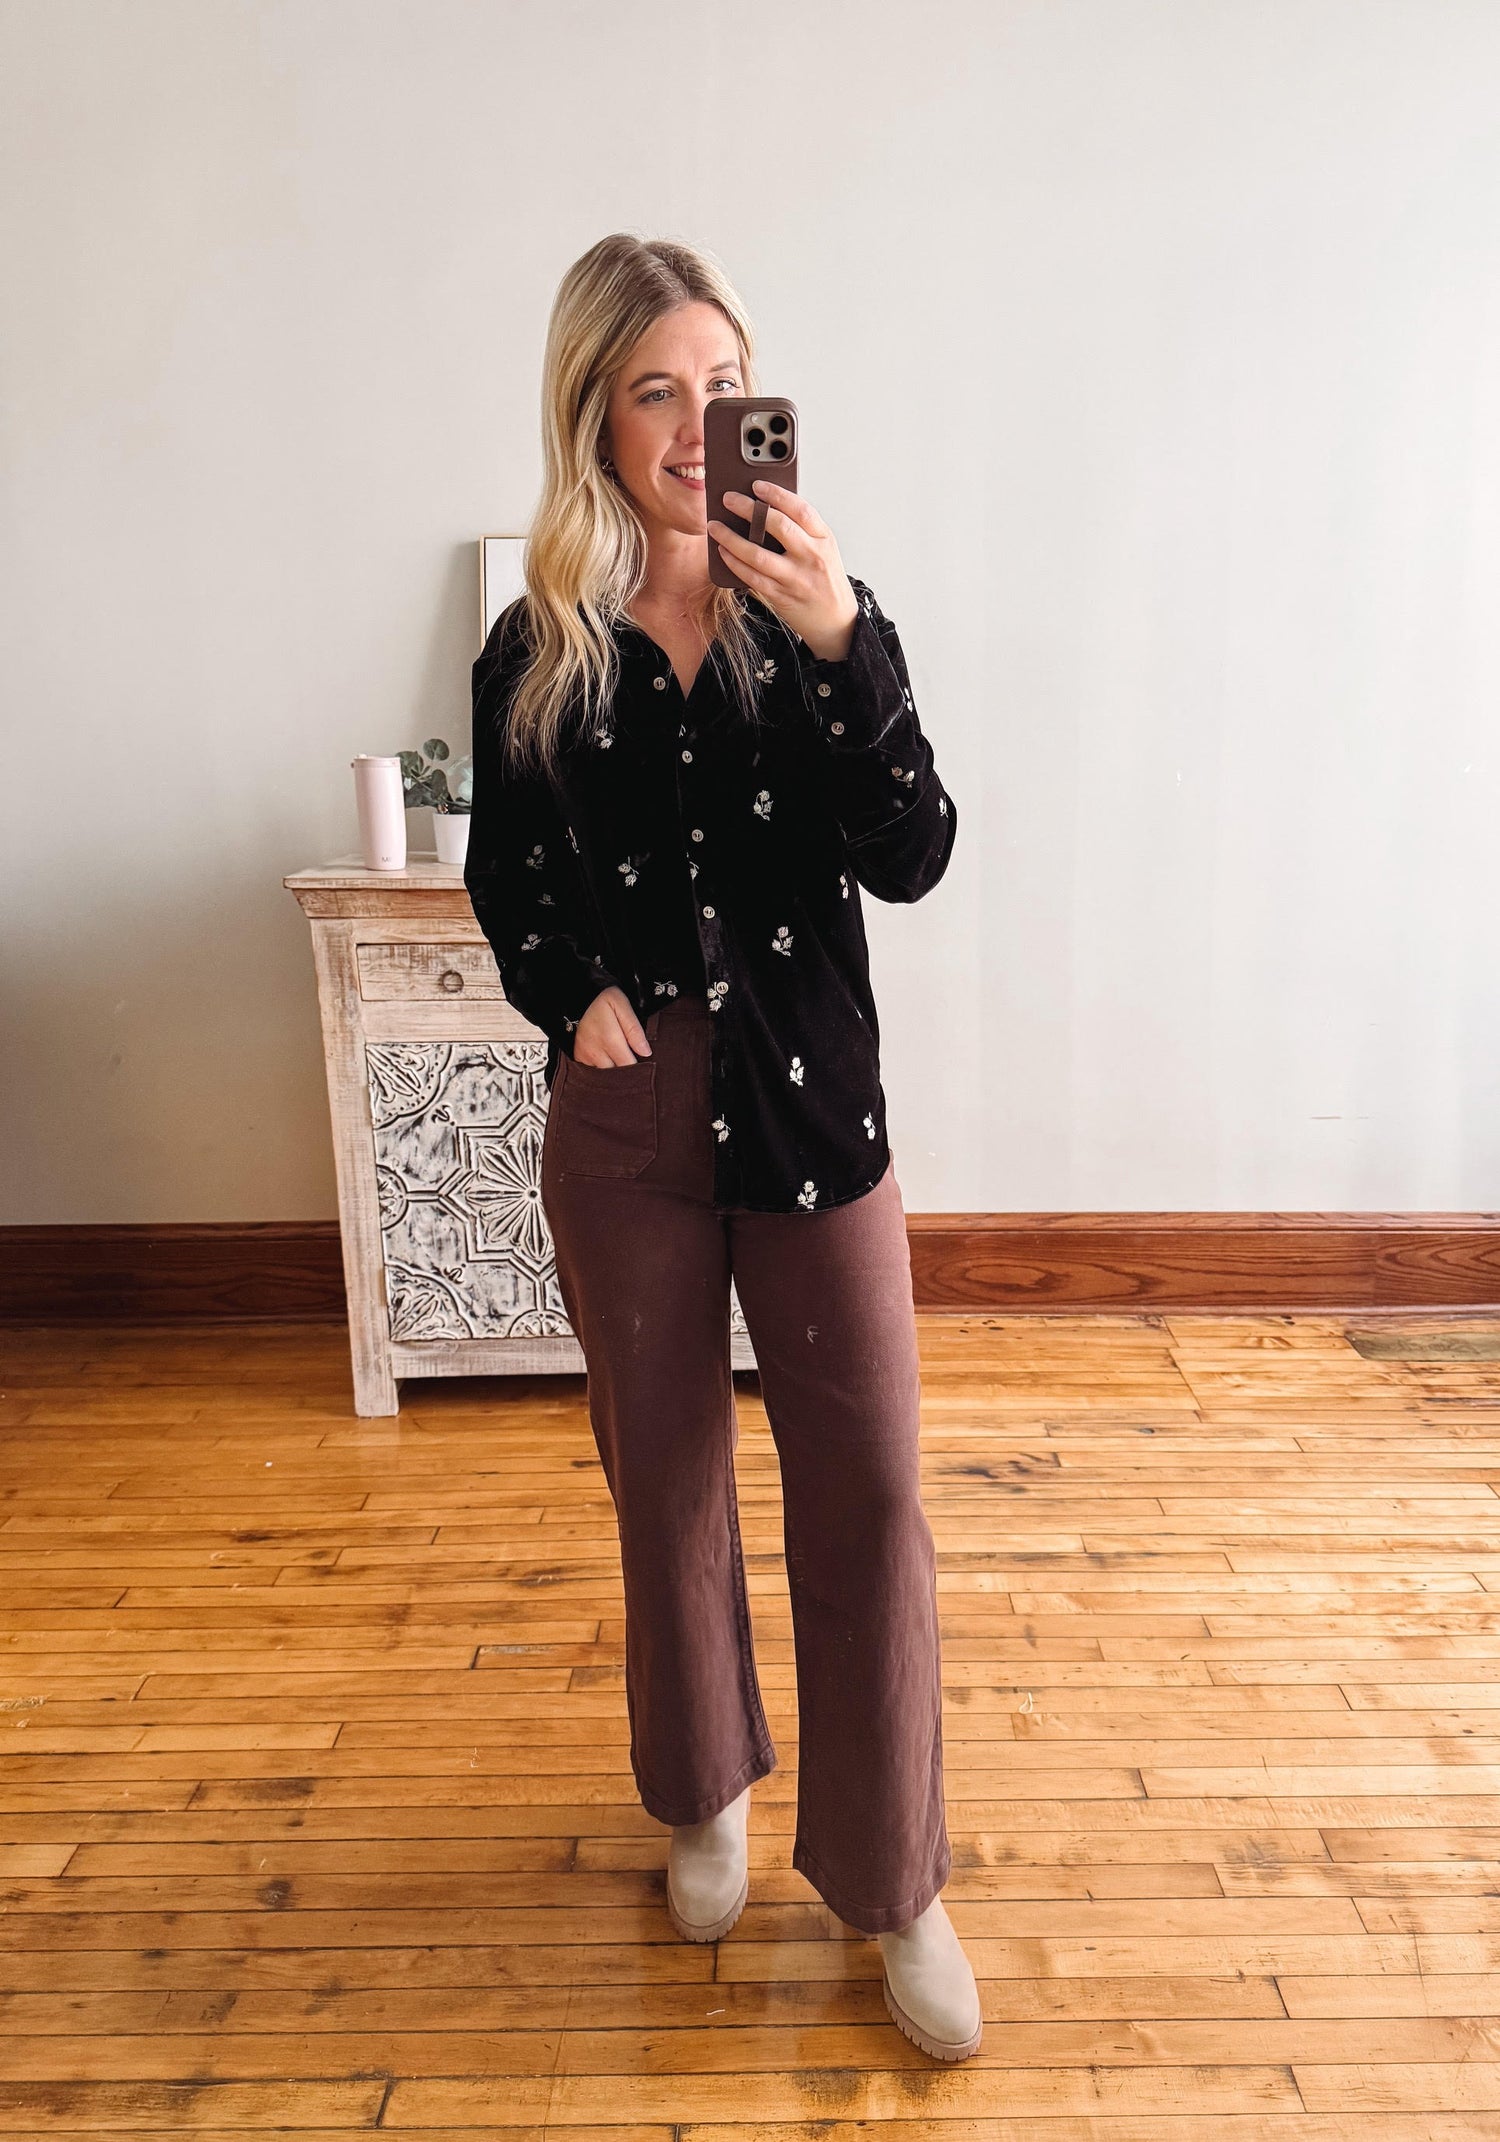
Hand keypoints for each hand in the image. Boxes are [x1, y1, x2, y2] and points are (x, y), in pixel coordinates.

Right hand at [573, 984, 650, 1066]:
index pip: (629, 1066)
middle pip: (617, 1073)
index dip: (638, 1066)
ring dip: (613, 1069)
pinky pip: (594, 1071)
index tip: (641, 1060)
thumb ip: (634, 1030)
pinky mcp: (578, 1058)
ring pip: (605, 1074)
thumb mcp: (622, 1006)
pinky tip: (606, 1057)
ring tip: (618, 1055)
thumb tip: (646, 1053)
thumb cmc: (603, 1002)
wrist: (579, 999)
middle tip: (630, 1057)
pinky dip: (602, 1068)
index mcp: (609, 1039)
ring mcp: (584, 1056)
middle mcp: (594, 1051)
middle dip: (626, 1069)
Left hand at [708, 481, 859, 660]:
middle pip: (777, 526)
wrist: (836, 621)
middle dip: (749, 509)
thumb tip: (763, 508)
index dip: (777, 494)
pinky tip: (723, 551)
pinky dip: (734, 562)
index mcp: (824, 539)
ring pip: (757, 554)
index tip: (756, 484)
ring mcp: (796, 578)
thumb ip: (802, 530)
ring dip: (731, 538)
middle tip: (728, 498)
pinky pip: (751, 577)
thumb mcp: (824, 549)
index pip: (800, 509)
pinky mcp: (781, 596)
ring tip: (715, 526)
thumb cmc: (825, 579)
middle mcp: (811, 556)